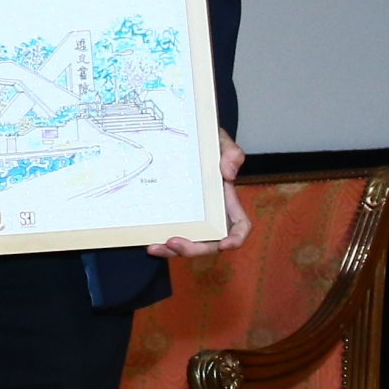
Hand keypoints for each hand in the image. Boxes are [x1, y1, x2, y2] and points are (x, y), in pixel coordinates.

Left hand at [151, 131, 249, 257]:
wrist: (181, 137)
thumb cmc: (206, 142)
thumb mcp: (220, 141)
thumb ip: (232, 153)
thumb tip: (229, 173)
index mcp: (226, 201)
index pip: (239, 225)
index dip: (235, 238)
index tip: (224, 244)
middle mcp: (210, 214)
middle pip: (209, 242)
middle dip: (194, 248)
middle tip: (173, 242)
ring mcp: (192, 217)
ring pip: (188, 243)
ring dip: (173, 251)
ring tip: (155, 247)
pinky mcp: (173, 216)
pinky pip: (170, 234)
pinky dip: (161, 243)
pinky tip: (149, 242)